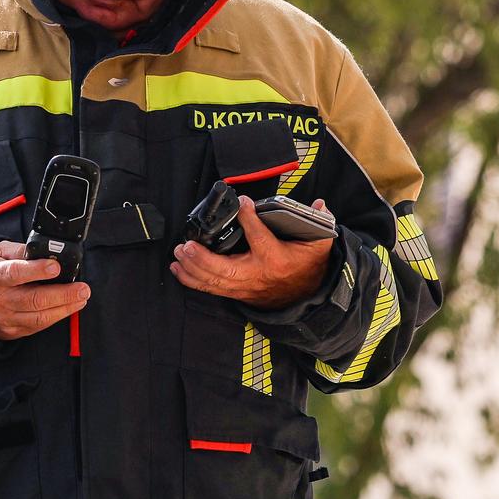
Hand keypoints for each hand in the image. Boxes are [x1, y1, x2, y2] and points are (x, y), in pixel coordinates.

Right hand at [0, 240, 91, 340]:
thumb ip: (21, 251)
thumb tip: (45, 251)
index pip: (15, 273)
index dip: (36, 270)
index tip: (55, 267)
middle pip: (34, 299)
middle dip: (63, 294)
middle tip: (83, 289)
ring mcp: (5, 318)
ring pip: (39, 317)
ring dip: (65, 308)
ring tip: (81, 298)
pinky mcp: (11, 331)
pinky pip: (37, 326)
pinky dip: (55, 317)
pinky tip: (68, 308)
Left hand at [170, 196, 334, 310]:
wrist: (308, 296)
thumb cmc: (309, 266)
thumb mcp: (320, 243)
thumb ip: (320, 222)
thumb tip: (319, 204)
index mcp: (277, 259)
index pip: (259, 237)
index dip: (248, 218)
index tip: (241, 202)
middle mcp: (258, 275)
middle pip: (225, 270)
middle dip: (203, 258)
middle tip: (186, 244)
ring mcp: (245, 286)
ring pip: (214, 281)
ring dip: (193, 268)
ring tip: (179, 252)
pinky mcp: (236, 292)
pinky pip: (211, 288)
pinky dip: (192, 279)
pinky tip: (177, 267)